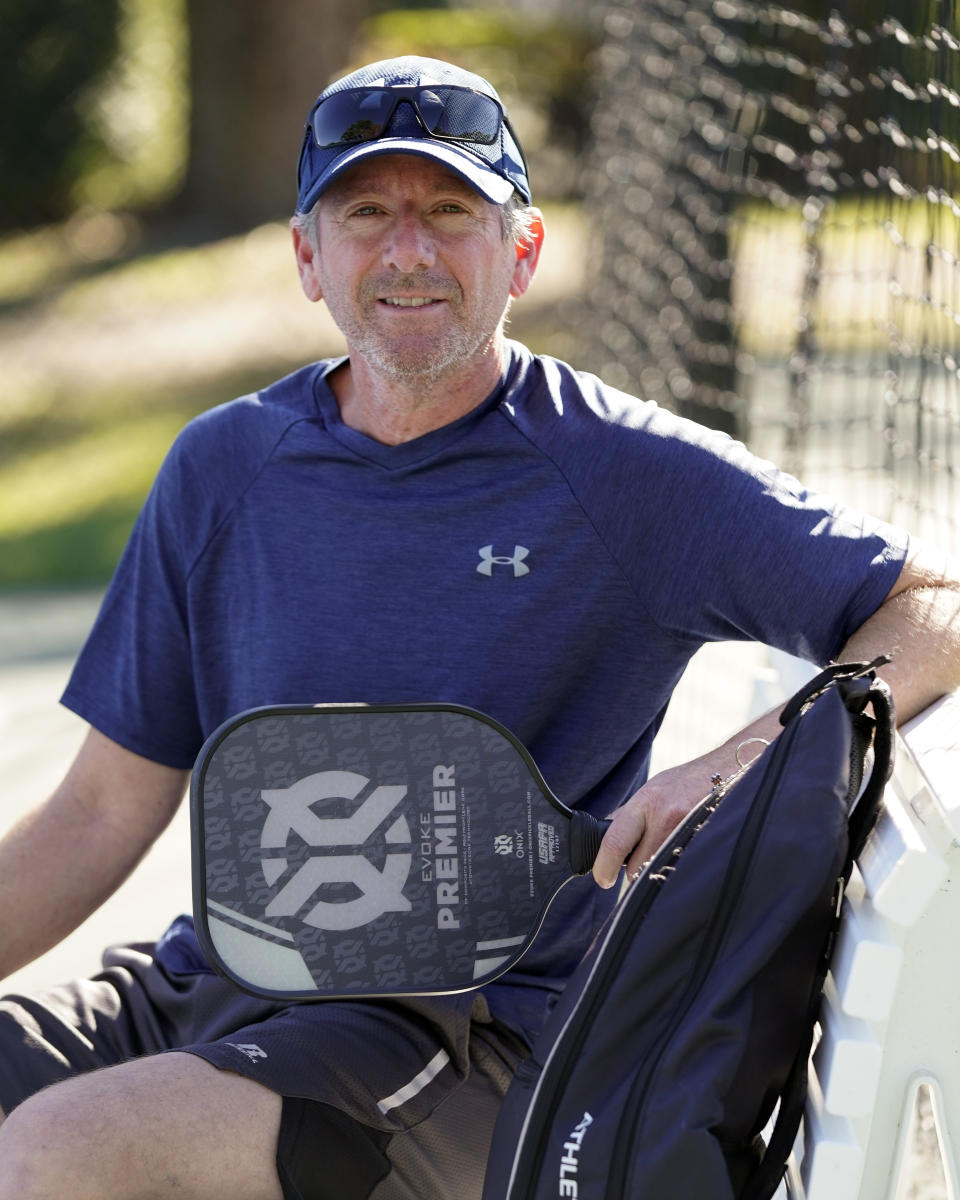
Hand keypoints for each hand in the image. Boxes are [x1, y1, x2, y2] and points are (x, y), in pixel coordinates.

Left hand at [591, 762, 715, 889]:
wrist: (726, 772)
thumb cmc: (684, 783)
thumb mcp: (650, 791)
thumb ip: (627, 816)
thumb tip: (603, 842)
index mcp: (646, 802)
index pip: (615, 841)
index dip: (604, 866)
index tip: (602, 879)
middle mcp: (666, 817)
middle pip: (636, 868)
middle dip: (634, 870)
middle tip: (640, 858)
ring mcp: (687, 833)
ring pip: (657, 873)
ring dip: (655, 870)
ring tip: (665, 849)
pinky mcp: (704, 845)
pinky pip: (680, 869)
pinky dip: (676, 868)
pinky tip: (682, 851)